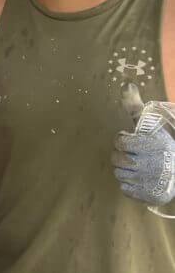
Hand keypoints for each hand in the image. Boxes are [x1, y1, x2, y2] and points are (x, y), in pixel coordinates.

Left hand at [113, 84, 174, 205]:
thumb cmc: (163, 144)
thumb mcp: (150, 124)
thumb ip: (135, 107)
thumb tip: (126, 84)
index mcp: (152, 145)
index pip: (120, 142)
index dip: (123, 140)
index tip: (132, 140)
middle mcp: (151, 164)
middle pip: (116, 159)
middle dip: (122, 155)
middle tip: (133, 154)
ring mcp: (150, 182)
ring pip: (119, 174)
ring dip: (125, 170)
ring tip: (137, 165)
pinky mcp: (149, 195)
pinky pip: (126, 189)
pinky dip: (130, 184)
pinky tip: (140, 178)